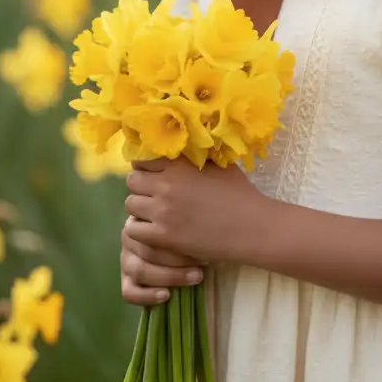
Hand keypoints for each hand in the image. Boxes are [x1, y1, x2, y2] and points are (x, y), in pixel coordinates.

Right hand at [120, 226, 204, 307]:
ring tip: (194, 278)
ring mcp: (126, 260)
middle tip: (204, 263)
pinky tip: (166, 295)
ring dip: (169, 276)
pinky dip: (147, 296)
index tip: (202, 243)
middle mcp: (130, 238)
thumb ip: (186, 224)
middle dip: (179, 259)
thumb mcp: (184, 223)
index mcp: (142, 219)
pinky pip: (129, 292)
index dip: (178, 237)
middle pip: (149, 250)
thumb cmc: (185, 232)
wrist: (177, 252)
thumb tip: (203, 226)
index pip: (153, 227)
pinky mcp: (126, 281)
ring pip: (140, 270)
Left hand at [124, 156, 268, 267]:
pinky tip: (154, 231)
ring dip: (140, 208)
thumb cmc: (240, 194)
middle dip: (141, 186)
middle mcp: (166, 185)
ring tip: (154, 213)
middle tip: (154, 195)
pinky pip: (133, 229)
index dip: (146, 166)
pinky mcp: (163, 235)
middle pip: (132, 180)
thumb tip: (184, 145)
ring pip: (130, 204)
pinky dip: (140, 230)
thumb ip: (196, 156)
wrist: (252, 227)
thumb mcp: (220, 165)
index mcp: (179, 165)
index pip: (143, 158)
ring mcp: (163, 211)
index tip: (155, 174)